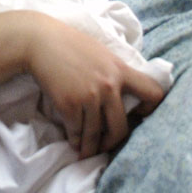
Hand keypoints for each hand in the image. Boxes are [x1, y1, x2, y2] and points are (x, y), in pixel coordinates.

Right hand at [21, 16, 164, 157]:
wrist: (39, 41)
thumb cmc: (69, 43)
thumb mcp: (101, 52)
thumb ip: (115, 70)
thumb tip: (125, 91)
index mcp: (120, 69)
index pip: (153, 92)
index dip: (151, 108)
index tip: (138, 114)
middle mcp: (109, 85)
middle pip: (122, 127)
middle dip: (113, 141)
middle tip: (106, 144)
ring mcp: (89, 96)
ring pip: (96, 135)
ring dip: (90, 147)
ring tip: (86, 151)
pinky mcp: (69, 104)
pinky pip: (76, 131)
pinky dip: (74, 140)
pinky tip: (73, 141)